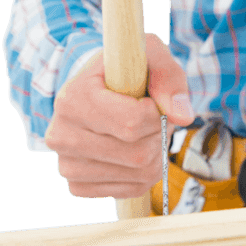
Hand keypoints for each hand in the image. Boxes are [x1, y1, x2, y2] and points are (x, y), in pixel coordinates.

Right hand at [44, 33, 194, 198]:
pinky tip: (136, 150)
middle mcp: (61, 134)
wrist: (96, 90)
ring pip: (138, 174)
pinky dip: (146, 172)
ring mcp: (67, 164)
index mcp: (73, 98)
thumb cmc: (125, 70)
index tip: (153, 100)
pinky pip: (131, 189)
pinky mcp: (78, 185)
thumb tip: (184, 117)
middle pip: (138, 154)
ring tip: (146, 131)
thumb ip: (168, 78)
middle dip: (159, 134)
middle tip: (154, 116)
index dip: (158, 113)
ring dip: (156, 153)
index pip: (133, 122)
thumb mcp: (149, 56)